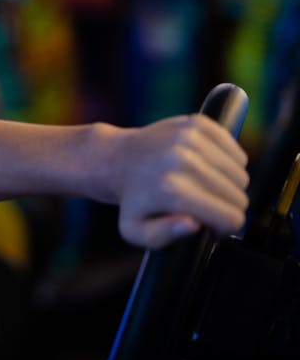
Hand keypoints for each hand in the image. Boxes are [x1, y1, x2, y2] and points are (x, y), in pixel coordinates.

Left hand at [105, 114, 247, 247]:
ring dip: (229, 186)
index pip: (230, 217)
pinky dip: (230, 165)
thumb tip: (193, 224)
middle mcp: (182, 160)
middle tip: (207, 207)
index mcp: (171, 190)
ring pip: (241, 174)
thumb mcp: (135, 230)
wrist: (118, 158)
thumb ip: (162, 236)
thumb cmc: (132, 198)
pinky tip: (209, 170)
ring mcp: (190, 138)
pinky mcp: (198, 123)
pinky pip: (237, 152)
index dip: (226, 228)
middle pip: (238, 196)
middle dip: (227, 207)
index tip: (212, 226)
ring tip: (206, 189)